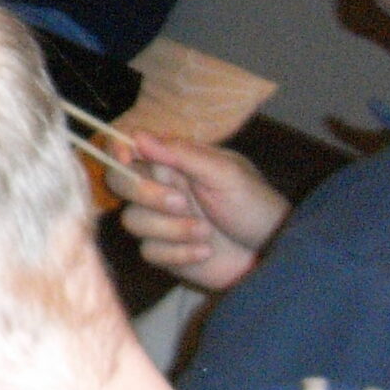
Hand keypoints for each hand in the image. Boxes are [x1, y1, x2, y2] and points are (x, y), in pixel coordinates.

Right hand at [113, 133, 291, 291]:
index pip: (128, 147)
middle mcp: (159, 188)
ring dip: (170, 228)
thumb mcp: (225, 173)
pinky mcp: (164, 252)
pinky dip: (178, 253)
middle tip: (181, 203)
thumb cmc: (254, 205)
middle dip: (144, 193)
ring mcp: (159, 221)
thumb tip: (138, 136)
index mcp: (172, 162)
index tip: (126, 159)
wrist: (272, 254)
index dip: (117, 149)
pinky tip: (205, 251)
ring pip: (131, 220)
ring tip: (206, 232)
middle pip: (118, 182)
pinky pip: (148, 251)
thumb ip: (181, 154)